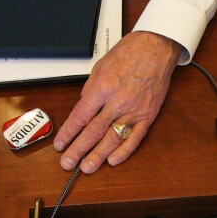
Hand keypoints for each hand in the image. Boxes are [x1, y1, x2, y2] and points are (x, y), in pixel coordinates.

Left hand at [54, 31, 182, 172]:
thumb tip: (83, 108)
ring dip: (98, 155)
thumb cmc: (129, 54)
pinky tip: (113, 160)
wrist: (155, 49)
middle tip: (68, 163)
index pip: (80, 117)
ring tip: (87, 167)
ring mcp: (134, 110)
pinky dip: (124, 151)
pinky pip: (135, 137)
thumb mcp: (100, 67)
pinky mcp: (148, 115)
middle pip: (93, 132)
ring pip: (113, 138)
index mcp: (103, 88)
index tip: (60, 145)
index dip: (68, 133)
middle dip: (78, 149)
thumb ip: (90, 91)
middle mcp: (117, 101)